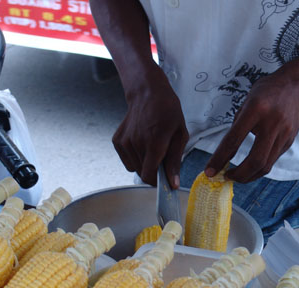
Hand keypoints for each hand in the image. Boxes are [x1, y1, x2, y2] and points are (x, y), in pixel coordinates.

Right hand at [113, 73, 188, 187]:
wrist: (148, 93)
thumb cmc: (168, 112)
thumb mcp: (180, 135)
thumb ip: (175, 162)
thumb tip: (173, 184)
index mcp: (154, 143)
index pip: (149, 175)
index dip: (158, 181)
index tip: (165, 179)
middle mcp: (136, 143)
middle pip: (143, 173)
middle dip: (154, 170)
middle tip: (162, 156)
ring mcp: (124, 142)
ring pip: (135, 167)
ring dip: (145, 163)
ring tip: (153, 146)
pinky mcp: (117, 141)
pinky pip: (127, 161)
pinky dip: (135, 158)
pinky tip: (142, 144)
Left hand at [204, 69, 298, 182]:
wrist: (296, 87)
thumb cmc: (266, 93)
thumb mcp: (247, 102)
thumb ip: (237, 126)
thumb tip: (225, 153)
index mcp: (255, 110)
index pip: (234, 140)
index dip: (219, 158)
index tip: (210, 172)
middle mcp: (272, 123)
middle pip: (255, 160)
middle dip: (239, 175)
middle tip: (227, 176)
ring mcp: (283, 134)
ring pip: (266, 165)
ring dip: (249, 176)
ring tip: (237, 176)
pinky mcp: (289, 141)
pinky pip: (272, 160)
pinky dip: (259, 168)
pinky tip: (250, 167)